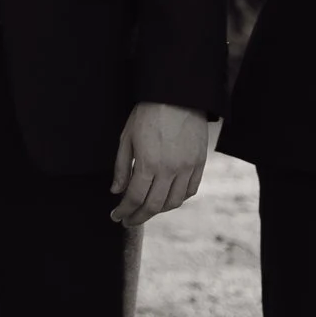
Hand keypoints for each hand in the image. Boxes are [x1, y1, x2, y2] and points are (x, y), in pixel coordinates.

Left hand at [109, 101, 215, 225]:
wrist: (177, 96)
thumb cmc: (147, 114)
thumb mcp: (126, 138)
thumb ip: (121, 167)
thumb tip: (116, 191)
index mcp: (148, 163)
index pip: (135, 197)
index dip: (124, 211)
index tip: (116, 216)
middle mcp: (170, 169)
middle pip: (154, 205)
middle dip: (138, 217)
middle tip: (129, 220)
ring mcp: (187, 167)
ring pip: (174, 202)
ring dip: (158, 211)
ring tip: (146, 211)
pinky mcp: (199, 163)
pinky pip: (190, 190)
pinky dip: (178, 199)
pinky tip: (167, 199)